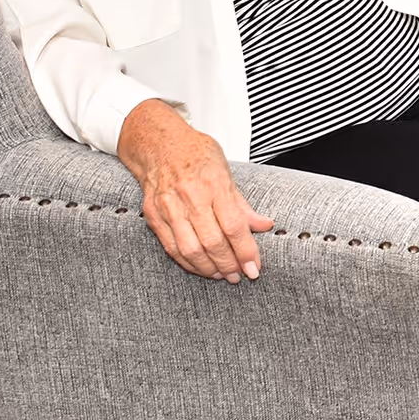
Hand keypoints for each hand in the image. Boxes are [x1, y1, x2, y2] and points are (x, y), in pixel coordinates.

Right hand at [117, 99, 273, 284]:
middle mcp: (190, 196)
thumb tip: (265, 225)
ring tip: (222, 275)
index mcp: (213, 183)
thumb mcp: (226, 172)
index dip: (245, 251)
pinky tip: (201, 267)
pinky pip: (171, 248)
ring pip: (190, 250)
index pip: (233, 226)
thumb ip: (242, 204)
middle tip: (239, 275)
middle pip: (212, 242)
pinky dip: (188, 263)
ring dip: (209, 268)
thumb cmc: (196, 154)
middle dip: (229, 264)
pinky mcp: (153, 215)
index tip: (254, 268)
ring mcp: (168, 207)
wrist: (157, 144)